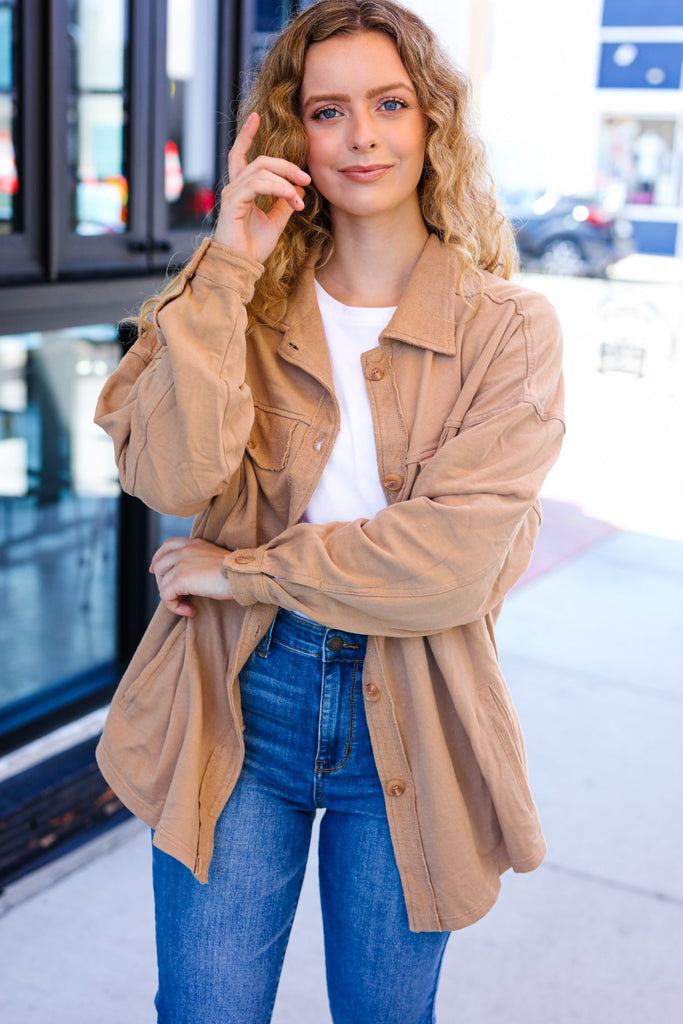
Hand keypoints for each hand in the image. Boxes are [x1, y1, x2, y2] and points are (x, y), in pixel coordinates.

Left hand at [149, 537, 234, 617]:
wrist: (245, 575)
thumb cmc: (239, 572)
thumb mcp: (217, 559)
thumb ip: (202, 561)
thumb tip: (193, 578)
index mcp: (195, 543)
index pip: (168, 545)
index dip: (158, 559)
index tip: (155, 571)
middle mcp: (186, 549)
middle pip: (159, 564)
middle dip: (162, 582)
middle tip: (175, 596)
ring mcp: (182, 563)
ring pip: (162, 583)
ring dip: (171, 598)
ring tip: (186, 606)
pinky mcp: (181, 578)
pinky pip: (166, 596)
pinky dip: (175, 607)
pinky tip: (190, 610)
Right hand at [213, 112, 310, 263]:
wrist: (241, 267)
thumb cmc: (253, 247)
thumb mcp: (276, 222)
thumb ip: (284, 202)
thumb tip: (298, 187)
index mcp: (241, 189)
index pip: (241, 155)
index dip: (247, 135)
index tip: (255, 117)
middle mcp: (234, 187)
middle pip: (260, 161)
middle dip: (286, 165)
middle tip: (306, 176)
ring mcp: (232, 194)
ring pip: (261, 171)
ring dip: (286, 180)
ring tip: (300, 196)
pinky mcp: (233, 203)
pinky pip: (258, 185)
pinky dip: (278, 188)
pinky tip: (291, 197)